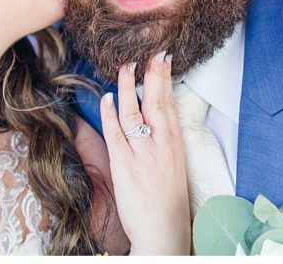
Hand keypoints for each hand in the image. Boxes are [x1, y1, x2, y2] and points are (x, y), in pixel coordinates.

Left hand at [100, 51, 190, 255]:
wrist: (164, 230)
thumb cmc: (168, 198)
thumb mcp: (174, 162)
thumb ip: (165, 138)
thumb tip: (156, 114)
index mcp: (174, 143)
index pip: (169, 103)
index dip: (165, 78)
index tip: (162, 57)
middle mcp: (161, 144)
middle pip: (155, 101)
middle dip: (151, 74)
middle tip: (147, 52)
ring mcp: (142, 154)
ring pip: (134, 112)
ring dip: (128, 87)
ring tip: (124, 67)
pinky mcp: (125, 166)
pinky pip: (116, 134)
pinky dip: (111, 114)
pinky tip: (108, 98)